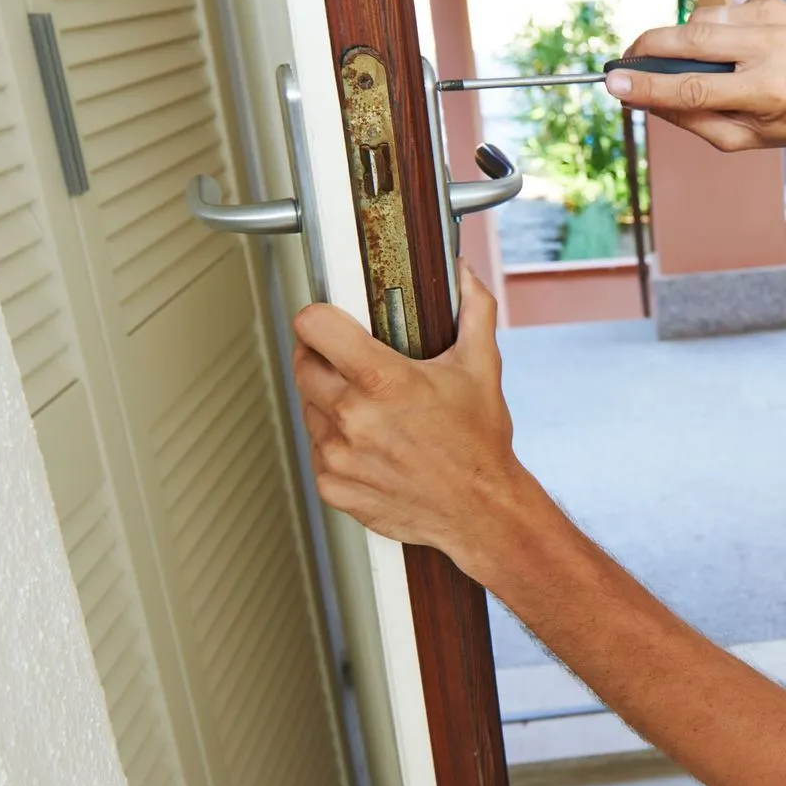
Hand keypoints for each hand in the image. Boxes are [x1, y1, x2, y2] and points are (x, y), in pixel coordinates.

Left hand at [291, 263, 534, 574]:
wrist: (481, 510)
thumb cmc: (479, 444)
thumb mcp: (482, 368)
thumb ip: (474, 311)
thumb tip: (465, 275)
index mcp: (384, 381)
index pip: (313, 326)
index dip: (318, 317)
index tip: (328, 322)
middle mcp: (353, 417)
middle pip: (303, 364)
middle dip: (322, 357)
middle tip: (350, 363)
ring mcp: (338, 455)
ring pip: (308, 408)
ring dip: (328, 402)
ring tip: (369, 409)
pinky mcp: (333, 486)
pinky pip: (317, 451)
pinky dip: (336, 444)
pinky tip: (370, 444)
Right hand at [605, 0, 785, 150]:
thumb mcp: (744, 137)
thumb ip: (692, 119)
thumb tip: (641, 96)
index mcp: (770, 94)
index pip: (696, 88)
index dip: (649, 86)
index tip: (614, 83)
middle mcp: (774, 50)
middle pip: (693, 40)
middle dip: (649, 47)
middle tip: (625, 61)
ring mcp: (774, 19)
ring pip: (700, 19)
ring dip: (683, 39)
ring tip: (695, 62)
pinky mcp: (769, 1)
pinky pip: (719, 12)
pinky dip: (711, 29)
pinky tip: (731, 47)